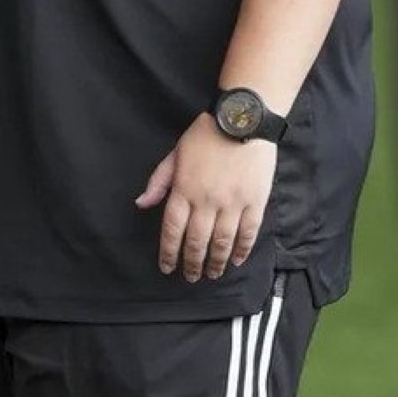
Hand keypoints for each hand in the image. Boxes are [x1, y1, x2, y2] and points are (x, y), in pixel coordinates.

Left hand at [137, 114, 276, 281]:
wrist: (242, 120)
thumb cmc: (205, 135)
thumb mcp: (174, 154)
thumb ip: (158, 182)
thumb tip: (142, 204)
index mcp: (184, 189)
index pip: (172, 230)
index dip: (169, 253)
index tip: (167, 268)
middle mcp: (207, 200)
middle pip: (196, 241)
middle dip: (192, 263)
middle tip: (191, 276)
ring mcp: (233, 202)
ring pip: (223, 242)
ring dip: (216, 262)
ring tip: (212, 274)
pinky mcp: (256, 201)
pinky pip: (248, 232)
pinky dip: (242, 249)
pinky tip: (236, 260)